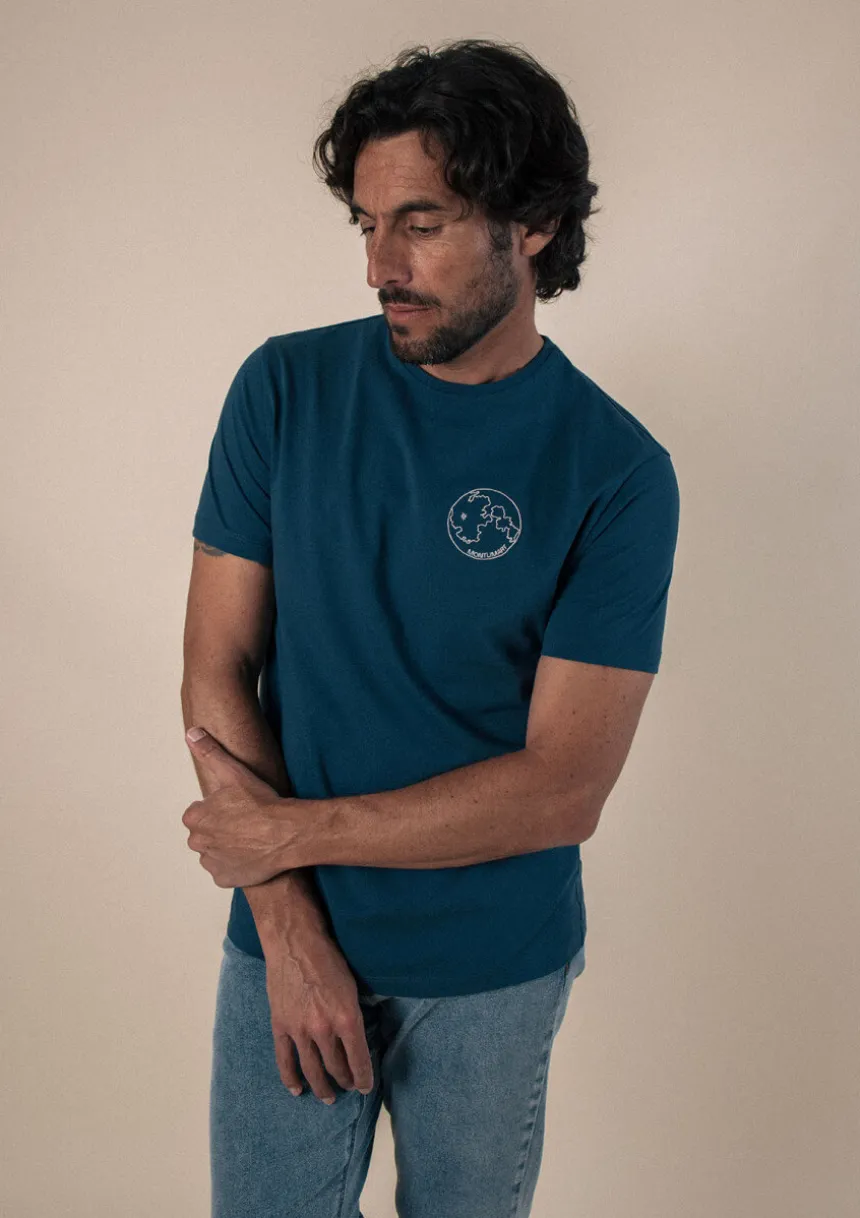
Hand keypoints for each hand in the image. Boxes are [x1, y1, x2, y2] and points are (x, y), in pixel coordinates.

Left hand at [182, 727, 300, 886]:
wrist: (286, 833)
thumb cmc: (261, 803)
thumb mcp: (234, 772)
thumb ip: (210, 752)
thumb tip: (192, 733)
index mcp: (195, 818)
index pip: (198, 813)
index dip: (218, 809)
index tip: (236, 806)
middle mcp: (198, 842)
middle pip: (205, 834)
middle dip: (220, 829)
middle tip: (245, 821)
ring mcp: (211, 863)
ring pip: (214, 852)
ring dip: (226, 847)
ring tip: (250, 837)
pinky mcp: (225, 879)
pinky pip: (225, 871)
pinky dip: (234, 866)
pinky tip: (251, 854)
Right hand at [262, 924, 374, 1104]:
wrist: (295, 942)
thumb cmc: (329, 958)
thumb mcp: (352, 986)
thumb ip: (353, 1015)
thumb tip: (356, 1037)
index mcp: (347, 1019)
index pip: (359, 1060)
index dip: (363, 1078)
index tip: (365, 1088)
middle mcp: (324, 1030)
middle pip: (336, 1067)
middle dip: (345, 1081)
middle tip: (348, 1087)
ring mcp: (300, 1030)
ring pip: (312, 1069)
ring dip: (322, 1087)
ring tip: (329, 1097)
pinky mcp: (281, 1026)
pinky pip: (285, 1060)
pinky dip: (291, 1078)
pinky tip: (297, 1090)